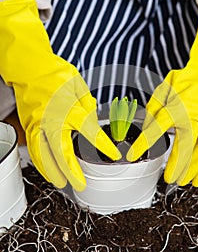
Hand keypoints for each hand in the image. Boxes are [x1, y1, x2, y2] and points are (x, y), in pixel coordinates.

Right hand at [0, 0, 120, 190]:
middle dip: (71, 171)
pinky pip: (34, 149)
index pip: (90, 132)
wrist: (28, 68)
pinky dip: (41, 163)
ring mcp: (38, 125)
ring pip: (44, 155)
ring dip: (53, 171)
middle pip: (61, 151)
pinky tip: (48, 171)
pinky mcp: (29, 126)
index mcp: (69, 108)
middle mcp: (53, 120)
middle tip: (80, 184)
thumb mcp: (77, 83)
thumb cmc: (53, 73)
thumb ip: (87, 103)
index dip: (104, 145)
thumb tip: (94, 118)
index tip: (114, 154)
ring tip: (62, 183)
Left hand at [127, 0, 197, 186]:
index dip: (142, 144)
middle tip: (167, 179)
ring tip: (181, 182)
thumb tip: (146, 129)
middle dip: (175, 166)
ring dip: (191, 170)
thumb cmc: (185, 82)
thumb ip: (153, 111)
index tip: (132, 155)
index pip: (156, 129)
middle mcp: (192, 119)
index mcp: (176, 108)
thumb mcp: (163, 91)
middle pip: (183, 147)